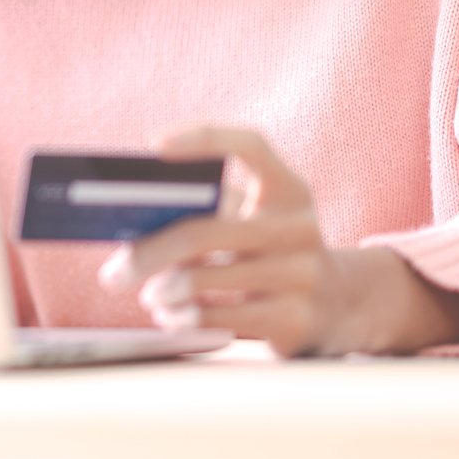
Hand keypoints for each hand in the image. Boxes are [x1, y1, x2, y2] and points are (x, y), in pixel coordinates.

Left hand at [95, 125, 458, 357]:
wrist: (343, 305)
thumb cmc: (270, 254)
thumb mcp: (253, 224)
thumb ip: (206, 216)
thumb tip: (132, 232)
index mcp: (288, 188)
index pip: (250, 145)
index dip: (205, 139)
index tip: (155, 147)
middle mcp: (300, 226)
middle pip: (206, 230)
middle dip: (149, 254)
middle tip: (114, 272)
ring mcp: (305, 274)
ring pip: (209, 281)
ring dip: (164, 292)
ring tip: (148, 295)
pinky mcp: (298, 319)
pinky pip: (223, 318)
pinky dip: (188, 318)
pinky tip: (175, 316)